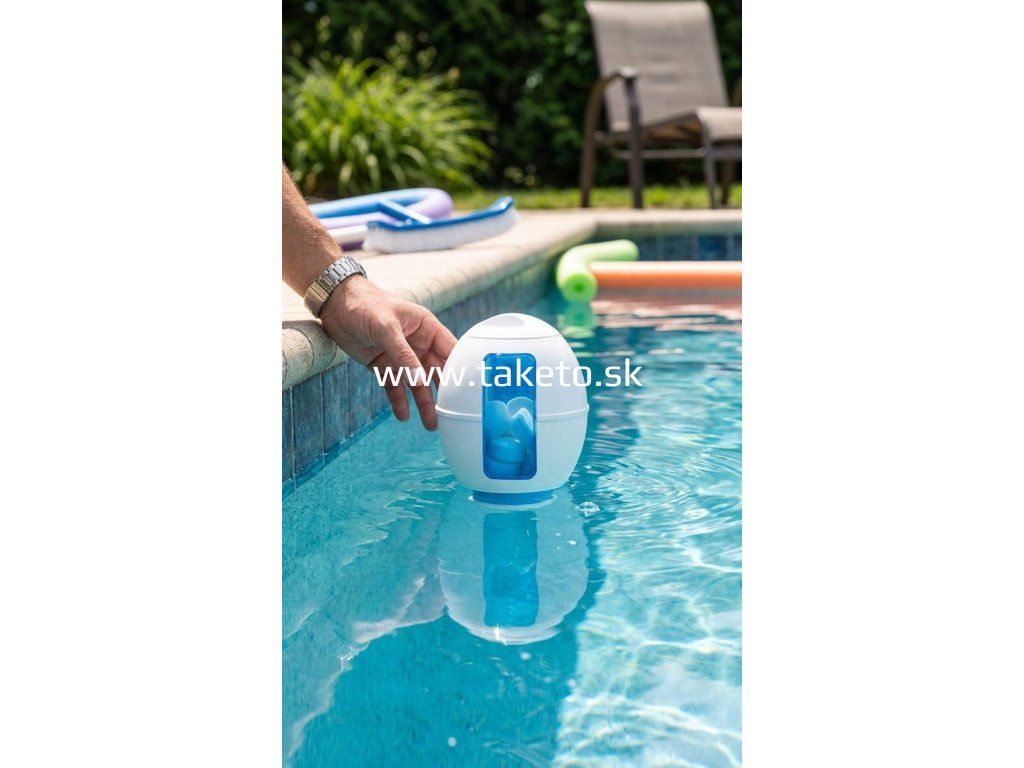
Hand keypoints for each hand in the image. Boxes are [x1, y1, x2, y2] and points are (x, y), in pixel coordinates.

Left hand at [318, 276, 456, 429]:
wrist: (336, 306)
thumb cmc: (365, 305)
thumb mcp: (387, 328)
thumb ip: (403, 355)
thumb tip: (419, 381)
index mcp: (426, 328)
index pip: (450, 351)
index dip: (461, 369)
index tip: (469, 390)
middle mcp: (418, 343)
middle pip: (436, 371)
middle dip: (444, 392)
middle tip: (453, 414)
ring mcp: (401, 356)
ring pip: (417, 383)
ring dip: (424, 402)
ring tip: (431, 424)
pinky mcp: (384, 365)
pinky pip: (394, 386)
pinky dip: (398, 401)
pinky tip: (403, 416)